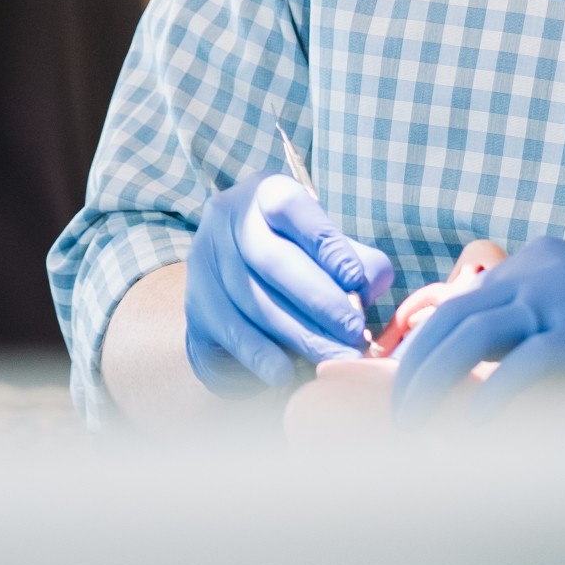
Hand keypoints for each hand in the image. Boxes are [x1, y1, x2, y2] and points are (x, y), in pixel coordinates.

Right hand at [184, 170, 393, 393]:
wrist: (238, 282)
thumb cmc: (298, 257)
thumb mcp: (327, 247)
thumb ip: (356, 260)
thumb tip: (369, 285)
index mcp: (265, 192)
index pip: (291, 208)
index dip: (325, 244)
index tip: (357, 281)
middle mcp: (227, 217)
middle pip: (272, 260)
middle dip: (318, 300)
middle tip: (353, 332)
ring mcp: (205, 258)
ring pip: (253, 299)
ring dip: (298, 334)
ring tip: (335, 359)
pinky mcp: (195, 301)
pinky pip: (230, 330)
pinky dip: (260, 354)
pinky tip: (286, 372)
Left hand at [389, 236, 564, 418]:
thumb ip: (528, 335)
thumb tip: (463, 382)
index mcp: (535, 263)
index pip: (458, 306)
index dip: (422, 352)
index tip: (404, 394)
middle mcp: (541, 272)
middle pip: (451, 319)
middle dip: (414, 371)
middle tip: (399, 420)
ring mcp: (564, 298)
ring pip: (471, 336)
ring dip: (433, 385)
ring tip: (417, 430)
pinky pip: (522, 367)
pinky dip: (489, 401)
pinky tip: (472, 431)